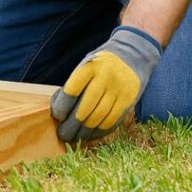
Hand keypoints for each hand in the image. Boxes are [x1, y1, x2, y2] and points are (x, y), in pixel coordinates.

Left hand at [50, 26, 162, 141]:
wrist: (134, 53)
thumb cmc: (102, 63)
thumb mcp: (87, 64)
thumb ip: (76, 83)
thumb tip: (61, 110)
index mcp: (90, 67)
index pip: (72, 91)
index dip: (62, 107)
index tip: (57, 117)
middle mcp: (105, 78)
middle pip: (85, 108)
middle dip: (72, 125)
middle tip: (63, 134)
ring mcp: (119, 90)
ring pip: (99, 118)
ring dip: (85, 132)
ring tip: (76, 138)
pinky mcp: (129, 100)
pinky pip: (113, 121)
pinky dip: (101, 131)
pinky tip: (92, 135)